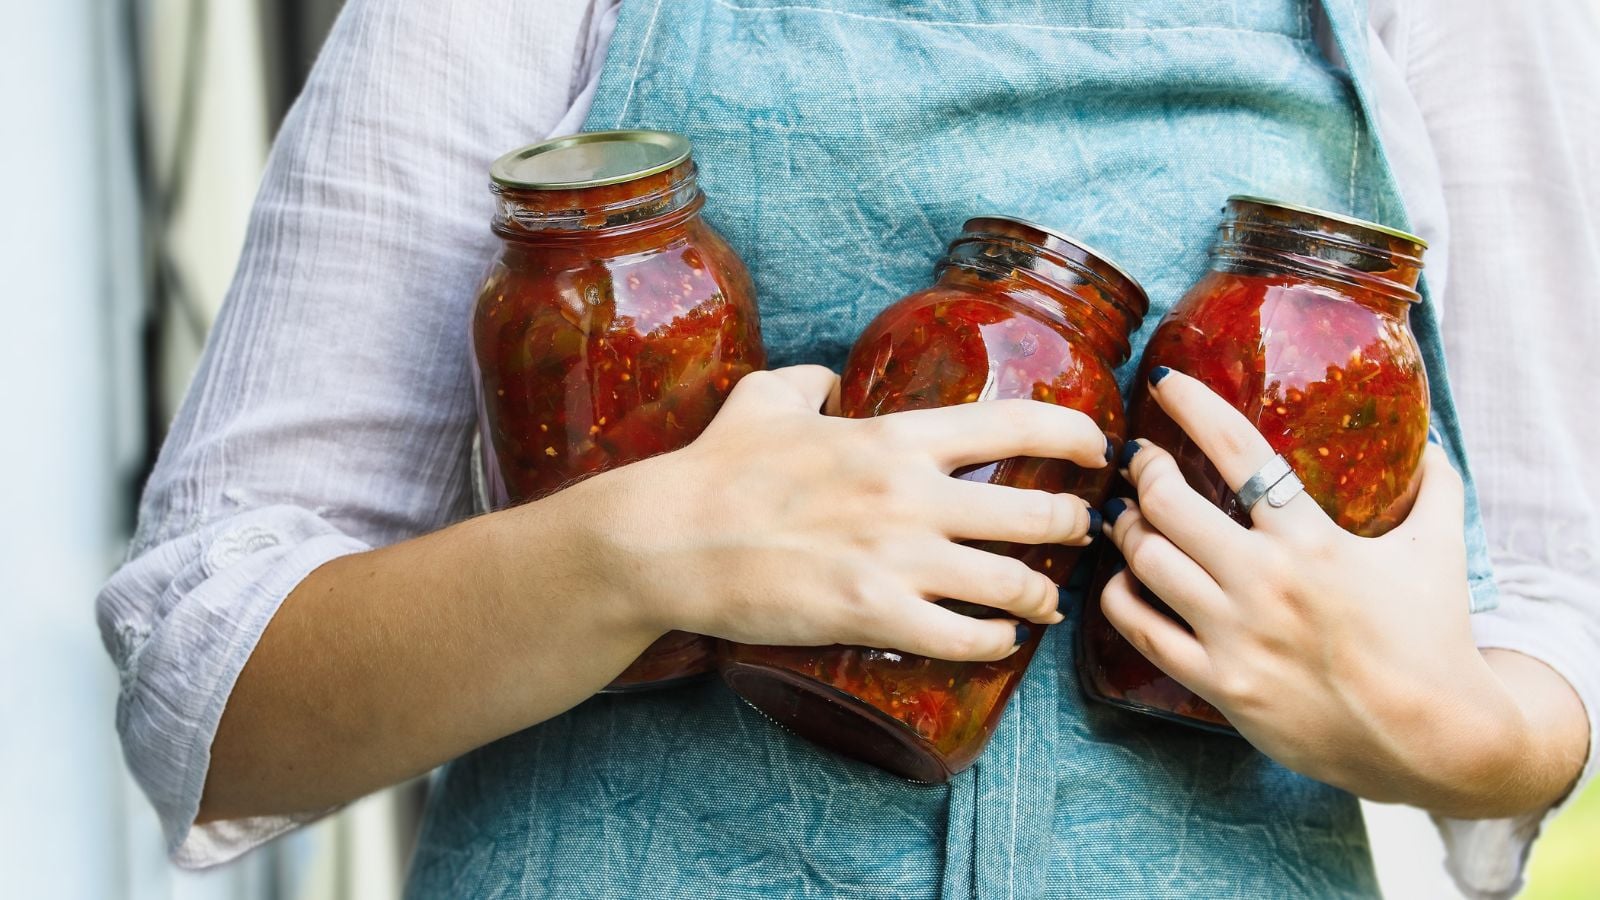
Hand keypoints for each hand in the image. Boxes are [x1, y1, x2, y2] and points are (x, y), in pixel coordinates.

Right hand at [587, 365, 1108, 662]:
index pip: (1015, 425)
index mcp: (894, 438)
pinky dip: (997, 643)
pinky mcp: (875, 615)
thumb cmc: (715, 469)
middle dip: (1077, 526)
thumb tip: (827, 378)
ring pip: (1015, 583)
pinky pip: (966, 637)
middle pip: (1038, 513)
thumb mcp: (765, 399)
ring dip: (1044, 593)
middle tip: (1086, 535)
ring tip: (1049, 599)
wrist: (668, 539)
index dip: (1075, 435)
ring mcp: (897, 559)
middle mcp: (911, 495)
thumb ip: (810, 381)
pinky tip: (1002, 643)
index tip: (1099, 448)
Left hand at [1099, 369, 1584, 817]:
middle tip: (1138, 459)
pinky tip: (1120, 579)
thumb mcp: (1441, 551)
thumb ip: (1435, 488)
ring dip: (1126, 529)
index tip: (1164, 384)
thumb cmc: (1435, 639)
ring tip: (1125, 513)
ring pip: (1147, 561)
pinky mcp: (1220, 683)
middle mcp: (1265, 582)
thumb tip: (1431, 442)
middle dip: (1143, 470)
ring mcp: (1237, 635)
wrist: (1434, 741)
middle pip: (1169, 504)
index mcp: (1312, 539)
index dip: (1193, 407)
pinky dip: (1119, 597)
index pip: (1237, 451)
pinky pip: (1142, 631)